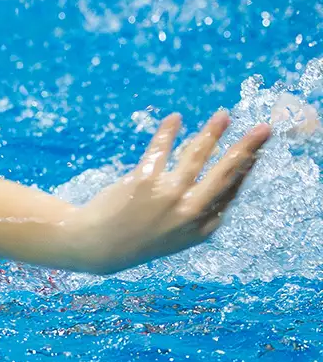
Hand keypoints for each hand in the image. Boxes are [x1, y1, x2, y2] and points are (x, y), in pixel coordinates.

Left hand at [69, 111, 270, 273]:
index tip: (256, 151)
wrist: (99, 245)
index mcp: (203, 227)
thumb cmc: (140, 237)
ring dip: (212, 132)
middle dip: (246, 148)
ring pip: (196, 157)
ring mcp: (168, 195)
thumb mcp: (179, 235)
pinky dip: (168, 131)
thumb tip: (223, 185)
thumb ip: (200, 214)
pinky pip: (161, 149)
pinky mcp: (144, 181)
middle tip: (263, 128)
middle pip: (225, 174)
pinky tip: (175, 118)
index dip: (246, 168)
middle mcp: (190, 211)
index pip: (232, 191)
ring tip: (223, 115)